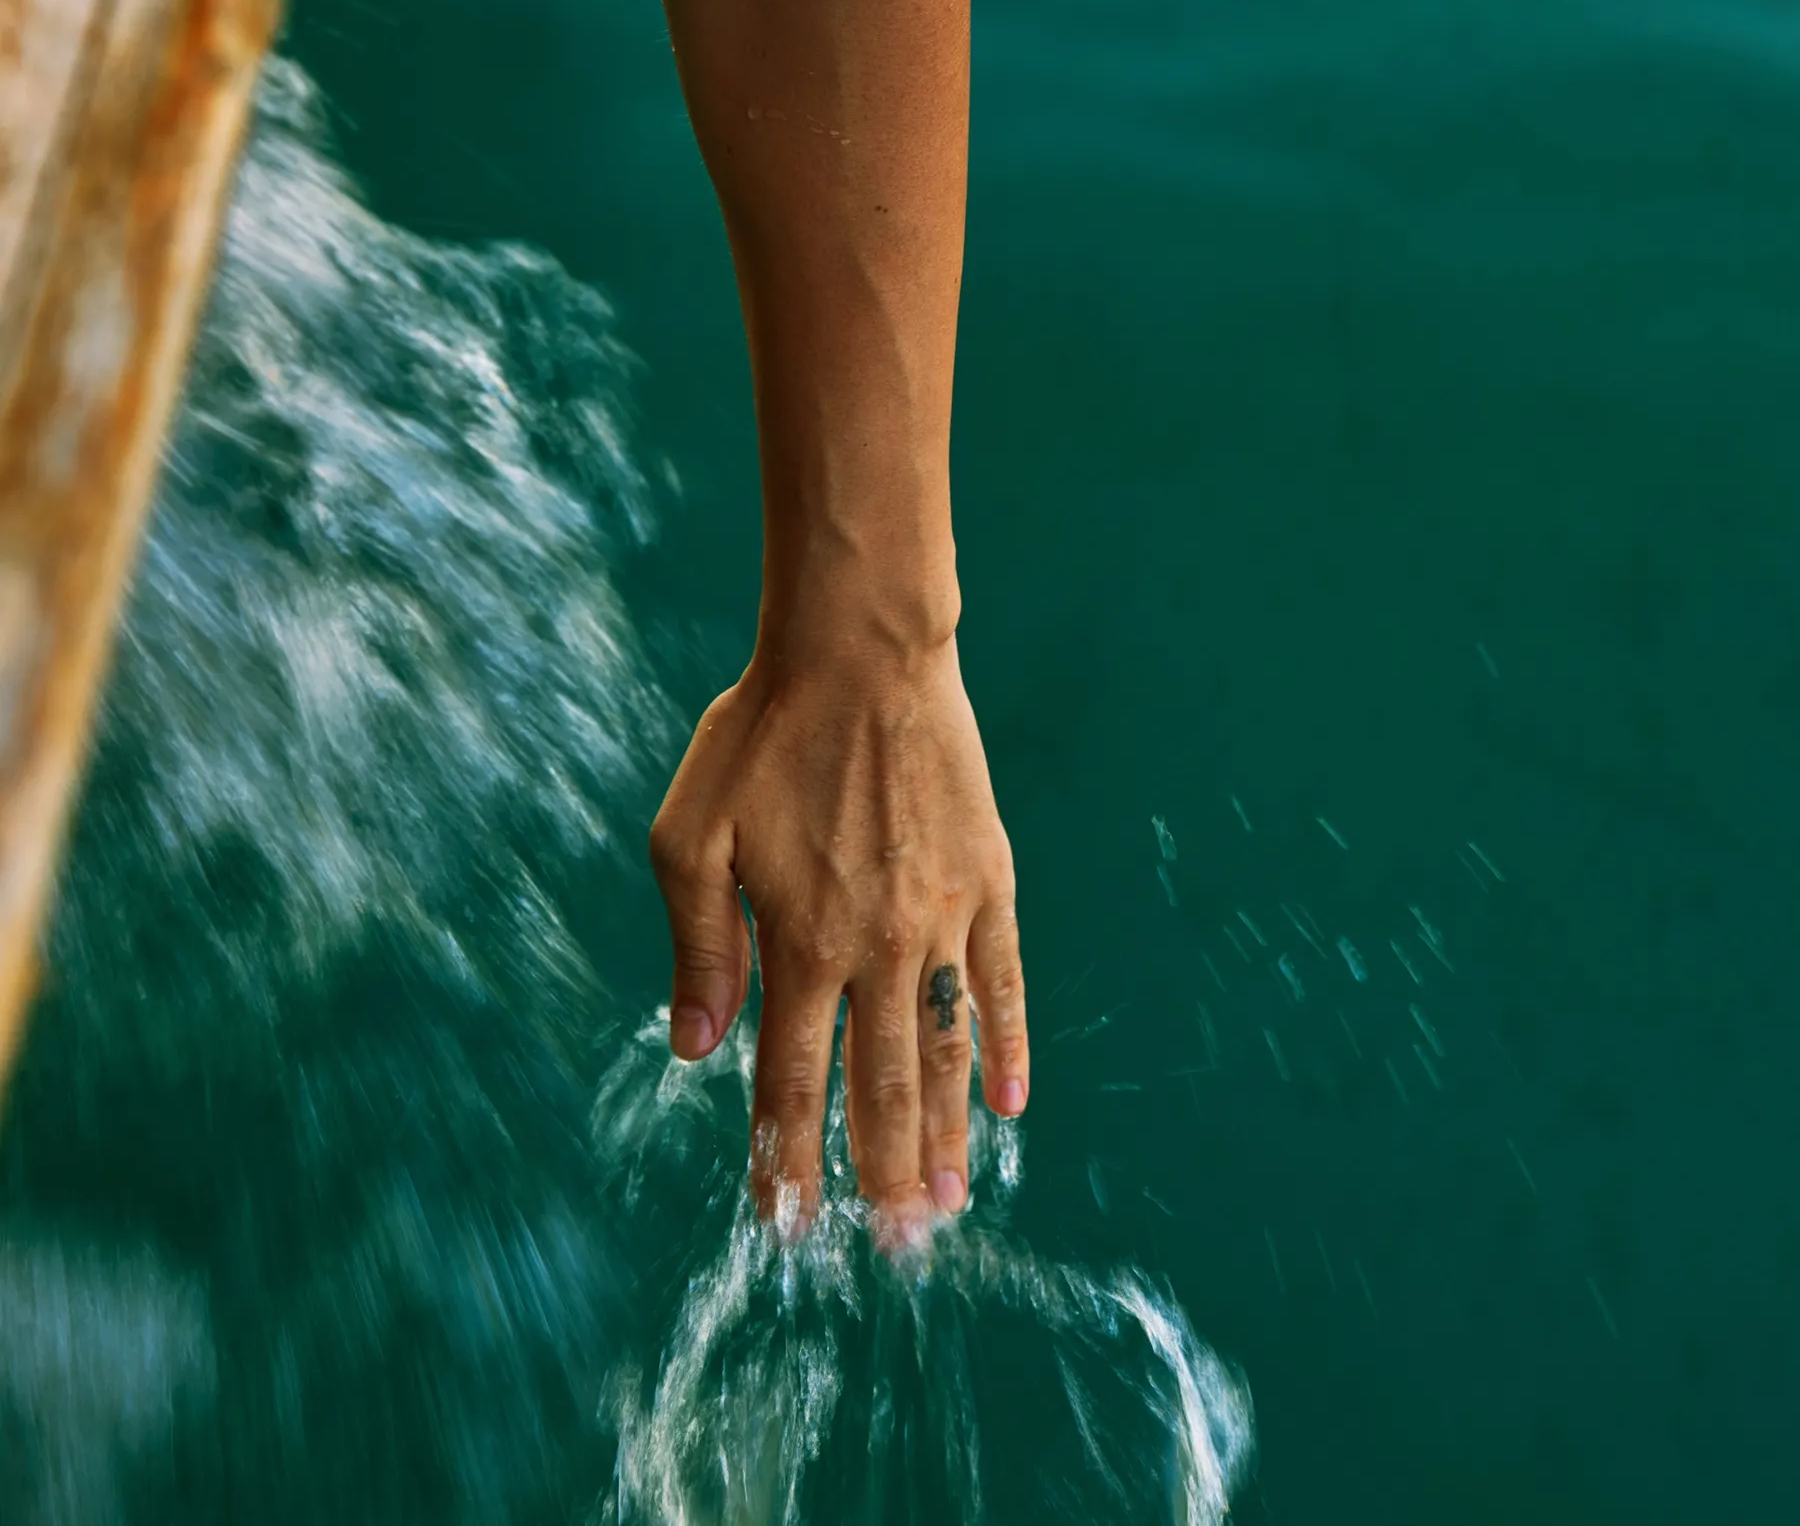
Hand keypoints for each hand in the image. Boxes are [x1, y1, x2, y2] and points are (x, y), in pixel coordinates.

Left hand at [648, 632, 1026, 1246]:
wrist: (862, 654)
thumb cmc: (761, 736)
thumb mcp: (689, 837)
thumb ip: (696, 947)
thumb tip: (695, 1050)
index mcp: (798, 941)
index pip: (790, 1080)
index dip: (788, 1159)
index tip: (790, 1225)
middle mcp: (875, 944)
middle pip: (880, 1088)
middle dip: (882, 1176)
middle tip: (892, 1247)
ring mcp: (941, 916)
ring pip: (945, 1050)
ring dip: (946, 1135)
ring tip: (948, 1203)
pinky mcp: (988, 881)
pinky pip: (1001, 981)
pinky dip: (1007, 1045)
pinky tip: (1009, 1104)